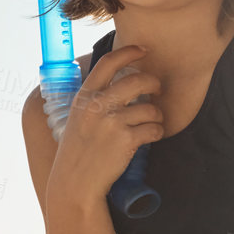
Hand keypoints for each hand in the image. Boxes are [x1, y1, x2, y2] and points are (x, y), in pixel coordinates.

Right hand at [48, 44, 163, 199]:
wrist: (75, 183)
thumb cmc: (79, 151)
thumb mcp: (78, 118)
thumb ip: (95, 99)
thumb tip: (123, 82)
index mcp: (84, 97)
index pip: (108, 63)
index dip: (129, 52)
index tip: (143, 50)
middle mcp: (97, 107)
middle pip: (137, 81)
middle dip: (153, 82)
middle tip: (157, 89)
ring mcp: (112, 123)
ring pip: (150, 108)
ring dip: (157, 115)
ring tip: (152, 122)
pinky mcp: (126, 141)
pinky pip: (154, 129)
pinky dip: (157, 132)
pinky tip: (151, 137)